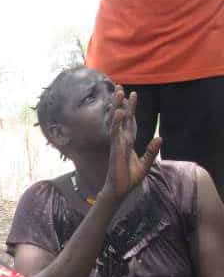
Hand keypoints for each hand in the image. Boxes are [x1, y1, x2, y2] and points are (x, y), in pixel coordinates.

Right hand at [102, 86, 161, 201]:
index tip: (132, 94)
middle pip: (122, 117)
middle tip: (119, 87)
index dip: (131, 108)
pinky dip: (117, 122)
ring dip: (117, 107)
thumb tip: (160, 138)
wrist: (120, 190)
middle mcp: (121, 140)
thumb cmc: (129, 178)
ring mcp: (117, 143)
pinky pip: (115, 133)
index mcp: (128, 142)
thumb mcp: (145, 163)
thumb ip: (151, 150)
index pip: (130, 122)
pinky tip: (119, 112)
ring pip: (117, 121)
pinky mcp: (115, 149)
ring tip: (118, 93)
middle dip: (121, 102)